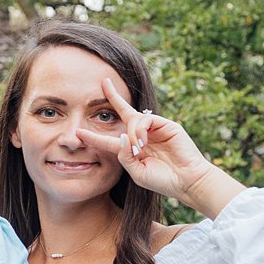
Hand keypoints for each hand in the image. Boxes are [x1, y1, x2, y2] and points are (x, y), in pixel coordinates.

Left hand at [76, 77, 244, 217]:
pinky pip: (145, 120)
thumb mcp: (137, 172)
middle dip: (113, 96)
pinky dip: (140, 130)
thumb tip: (120, 136)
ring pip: (133, 119)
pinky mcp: (166, 124)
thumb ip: (124, 156)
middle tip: (103, 82)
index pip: (109, 139)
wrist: (186, 181)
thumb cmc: (162, 180)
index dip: (94, 136)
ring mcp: (154, 129)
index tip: (77, 133)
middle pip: (123, 112)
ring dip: (131, 134)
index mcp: (132, 149)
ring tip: (139, 149)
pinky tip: (143, 142)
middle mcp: (142, 135)